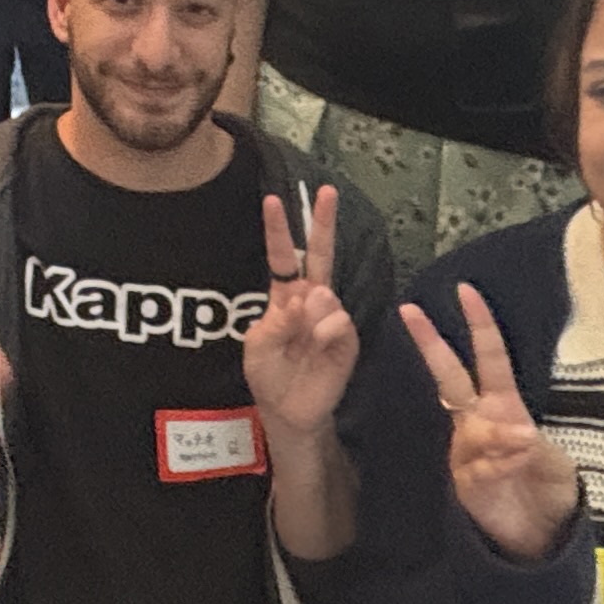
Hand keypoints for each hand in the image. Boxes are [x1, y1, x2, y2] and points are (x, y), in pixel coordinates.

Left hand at [240, 188, 357, 436]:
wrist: (290, 412)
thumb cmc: (269, 376)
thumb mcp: (257, 348)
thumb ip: (274, 323)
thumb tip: (301, 300)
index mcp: (284, 296)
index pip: (282, 256)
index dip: (278, 230)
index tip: (272, 200)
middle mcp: (310, 299)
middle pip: (319, 254)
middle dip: (323, 222)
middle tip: (327, 191)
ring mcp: (331, 316)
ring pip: (325, 295)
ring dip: (309, 318)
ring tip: (302, 345)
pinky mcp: (347, 337)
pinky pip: (338, 321)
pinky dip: (324, 334)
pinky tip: (319, 349)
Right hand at [399, 287, 579, 561]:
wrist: (540, 538)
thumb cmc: (547, 489)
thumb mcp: (554, 463)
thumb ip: (532, 446)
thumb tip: (518, 433)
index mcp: (502, 407)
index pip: (488, 358)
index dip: (479, 325)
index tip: (467, 290)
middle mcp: (478, 424)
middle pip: (449, 376)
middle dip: (430, 342)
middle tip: (409, 310)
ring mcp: (466, 452)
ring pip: (473, 428)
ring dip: (498, 435)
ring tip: (525, 446)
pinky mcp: (465, 483)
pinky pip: (479, 465)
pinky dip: (501, 463)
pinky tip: (517, 465)